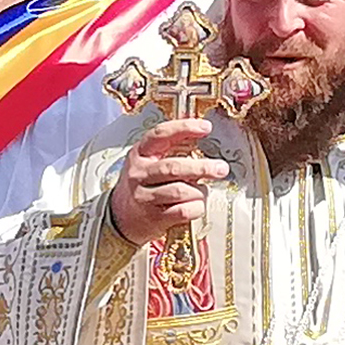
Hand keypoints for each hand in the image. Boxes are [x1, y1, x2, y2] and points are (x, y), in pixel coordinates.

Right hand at [109, 117, 219, 244]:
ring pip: (180, 191)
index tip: (206, 127)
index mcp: (140, 153)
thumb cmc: (144, 185)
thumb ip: (172, 152)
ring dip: (199, 192)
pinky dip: (197, 207)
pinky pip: (183, 211)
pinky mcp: (153, 217)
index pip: (160, 134)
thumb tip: (204, 142)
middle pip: (173, 167)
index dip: (183, 128)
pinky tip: (197, 205)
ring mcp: (144, 196)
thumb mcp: (150, 163)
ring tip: (203, 191)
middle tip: (222, 168)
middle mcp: (139, 173)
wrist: (122, 217)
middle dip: (201, 167)